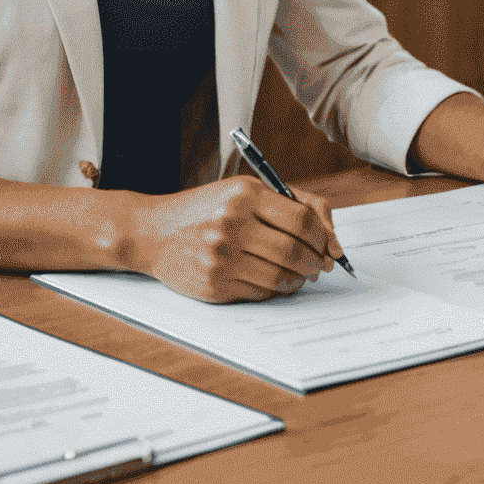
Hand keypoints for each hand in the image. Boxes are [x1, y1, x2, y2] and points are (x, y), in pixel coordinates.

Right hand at [124, 177, 342, 303]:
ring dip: (299, 279)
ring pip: (280, 277)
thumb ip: (291, 202)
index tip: (331, 245)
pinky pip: (260, 292)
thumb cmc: (207, 208)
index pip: (301, 218)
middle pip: (294, 251)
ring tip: (300, 273)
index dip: (324, 235)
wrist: (153, 231)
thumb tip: (331, 235)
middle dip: (316, 262)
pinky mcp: (214, 285)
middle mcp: (232, 224)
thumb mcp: (244, 190)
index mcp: (244, 195)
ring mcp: (221, 257)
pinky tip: (275, 280)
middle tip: (321, 264)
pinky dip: (276, 289)